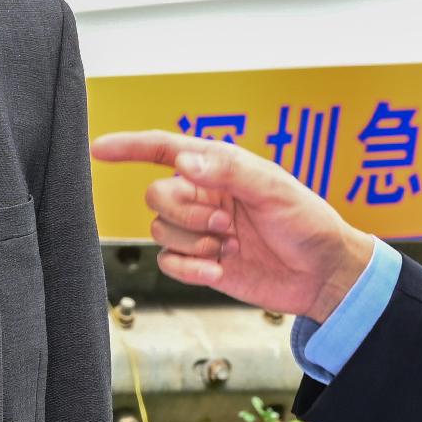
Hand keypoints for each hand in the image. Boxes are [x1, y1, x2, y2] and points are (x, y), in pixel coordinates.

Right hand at [91, 130, 374, 319]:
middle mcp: (203, 195)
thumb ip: (228, 170)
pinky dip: (190, 268)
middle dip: (186, 212)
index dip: (129, 147)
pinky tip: (219, 268)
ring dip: (192, 241)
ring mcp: (200, 230)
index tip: (98, 148)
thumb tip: (183, 162)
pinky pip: (169, 263)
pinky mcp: (201, 263)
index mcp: (218, 167)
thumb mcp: (273, 188)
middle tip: (225, 222)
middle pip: (156, 195)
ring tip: (229, 244)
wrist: (322, 274)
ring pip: (160, 230)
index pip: (163, 149)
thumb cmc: (307, 223)